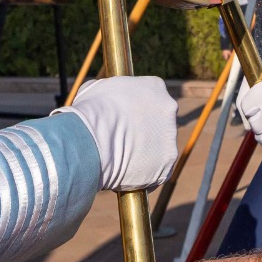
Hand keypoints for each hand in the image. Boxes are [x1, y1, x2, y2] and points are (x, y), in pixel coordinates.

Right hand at [61, 76, 177, 191]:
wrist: (93, 139)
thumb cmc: (90, 112)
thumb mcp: (96, 90)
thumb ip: (109, 92)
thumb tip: (101, 99)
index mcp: (155, 86)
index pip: (152, 97)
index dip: (137, 110)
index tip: (125, 120)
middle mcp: (169, 108)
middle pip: (159, 122)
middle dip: (146, 132)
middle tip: (125, 142)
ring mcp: (170, 137)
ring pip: (160, 148)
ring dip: (146, 154)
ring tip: (122, 161)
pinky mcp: (168, 163)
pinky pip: (158, 171)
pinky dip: (145, 176)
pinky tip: (127, 175)